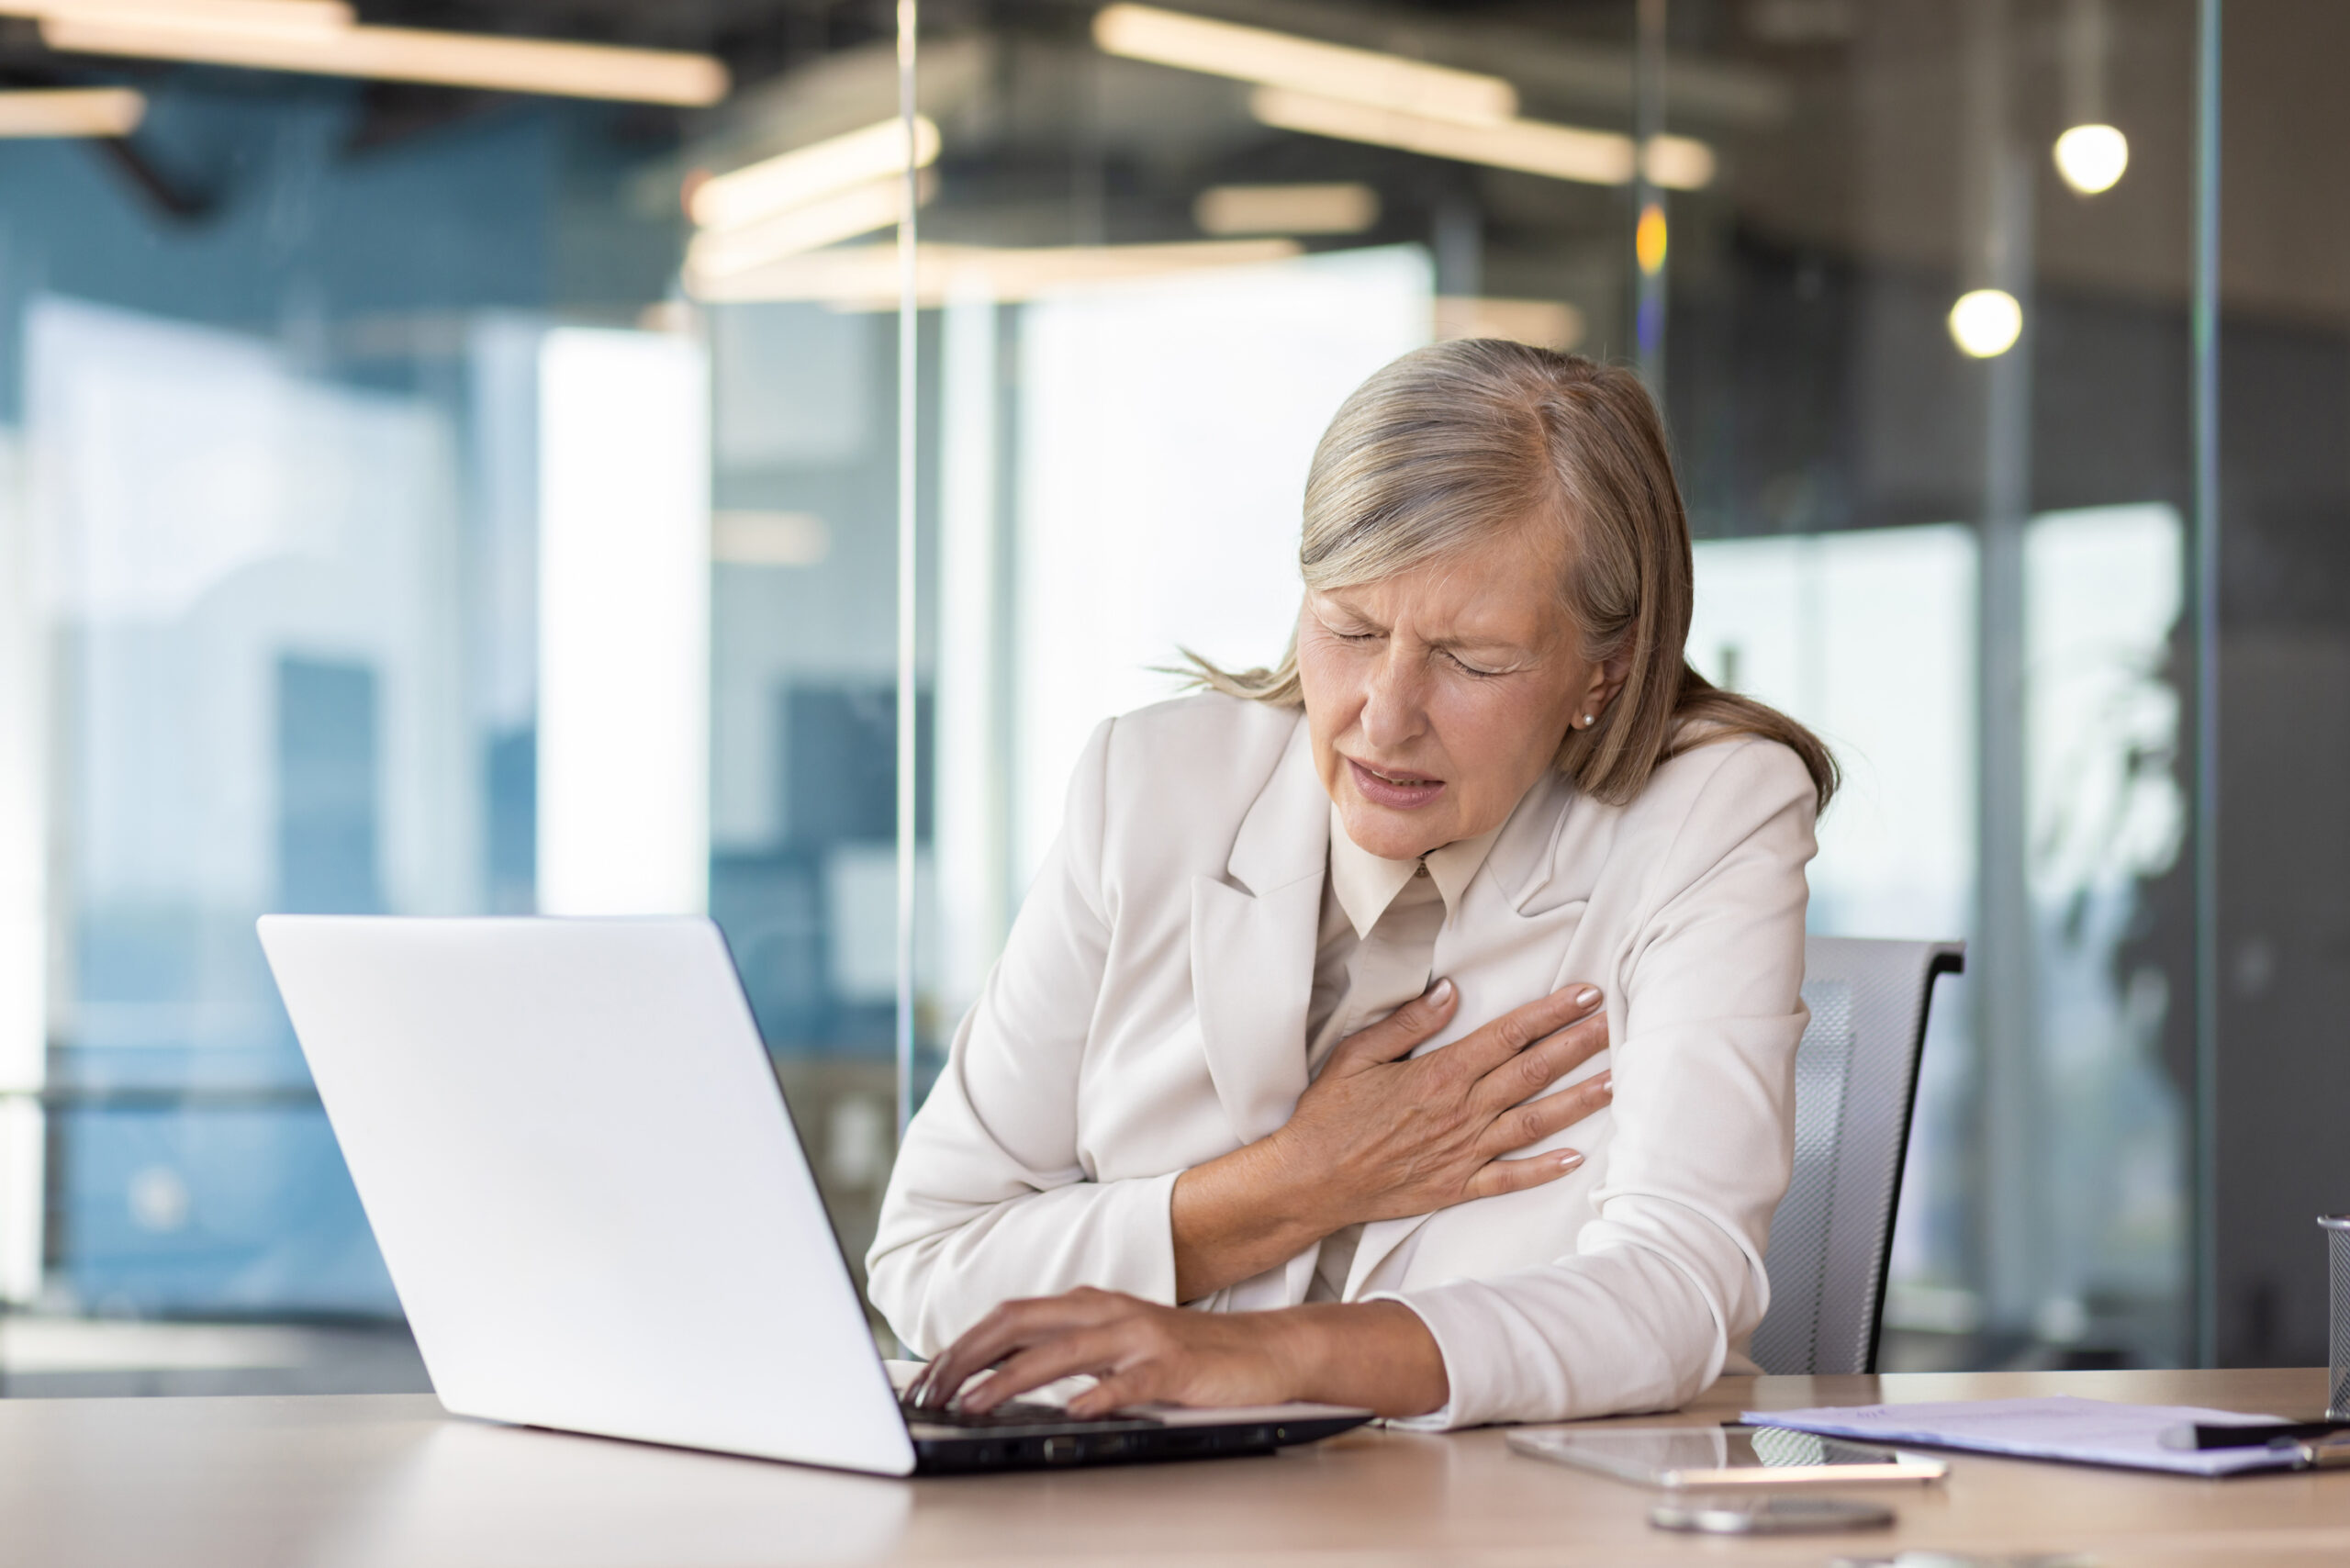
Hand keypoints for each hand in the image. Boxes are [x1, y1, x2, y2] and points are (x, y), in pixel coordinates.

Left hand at [906, 1288, 1446, 1418]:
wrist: (1267, 1352)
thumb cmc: (1187, 1355)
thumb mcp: (1117, 1345)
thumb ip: (1067, 1352)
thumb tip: (999, 1375)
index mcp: (1089, 1304)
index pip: (1009, 1317)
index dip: (961, 1345)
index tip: (925, 1380)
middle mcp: (1108, 1311)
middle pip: (1021, 1323)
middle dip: (967, 1357)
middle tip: (930, 1392)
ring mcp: (1141, 1336)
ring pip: (1064, 1350)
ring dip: (1011, 1378)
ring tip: (973, 1404)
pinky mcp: (1174, 1366)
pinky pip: (1130, 1380)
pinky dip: (1097, 1394)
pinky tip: (1073, 1412)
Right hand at [1170, 979, 1610, 1299]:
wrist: (1309, 1181)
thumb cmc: (1329, 1115)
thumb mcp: (1357, 1054)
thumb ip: (1409, 1023)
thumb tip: (1451, 992)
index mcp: (1439, 1074)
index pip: (1509, 1035)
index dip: (1551, 1013)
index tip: (1585, 994)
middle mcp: (1460, 1112)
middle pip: (1532, 1072)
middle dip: (1578, 1045)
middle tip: (1616, 1022)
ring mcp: (1463, 1153)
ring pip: (1534, 1122)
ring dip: (1578, 1101)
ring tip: (1616, 1080)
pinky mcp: (1457, 1187)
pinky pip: (1510, 1179)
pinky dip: (1545, 1169)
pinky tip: (1577, 1156)